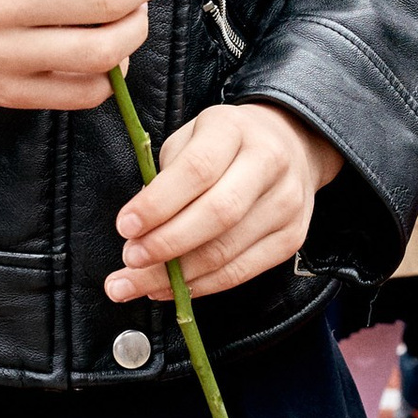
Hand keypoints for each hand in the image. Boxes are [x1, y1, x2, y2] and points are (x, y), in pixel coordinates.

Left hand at [110, 100, 340, 305]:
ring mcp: (286, 203)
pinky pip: (241, 272)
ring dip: (176, 276)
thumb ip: (165, 179)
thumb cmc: (223, 145)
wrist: (289, 145)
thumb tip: (138, 233)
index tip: (125, 226)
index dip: (158, 203)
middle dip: (167, 244)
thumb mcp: (190, 139)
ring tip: (135, 284)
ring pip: (227, 251)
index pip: (197, 169)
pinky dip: (201, 286)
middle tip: (130, 260)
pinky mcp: (292, 237)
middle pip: (218, 214)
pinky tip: (171, 289)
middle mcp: (269, 163)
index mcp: (234, 129)